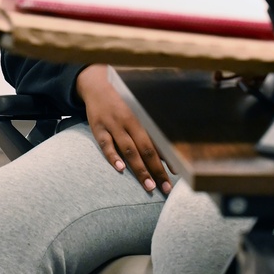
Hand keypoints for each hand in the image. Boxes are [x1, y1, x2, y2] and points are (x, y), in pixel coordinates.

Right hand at [76, 64, 171, 193]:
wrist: (96, 85)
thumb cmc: (122, 101)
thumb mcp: (138, 108)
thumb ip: (149, 127)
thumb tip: (166, 152)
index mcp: (143, 116)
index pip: (158, 140)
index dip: (168, 157)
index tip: (177, 173)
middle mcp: (129, 121)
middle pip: (146, 148)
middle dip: (157, 170)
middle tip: (166, 188)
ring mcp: (113, 125)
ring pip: (129, 149)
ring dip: (140, 169)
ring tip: (149, 186)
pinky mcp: (98, 128)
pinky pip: (106, 144)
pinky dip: (113, 157)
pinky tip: (121, 169)